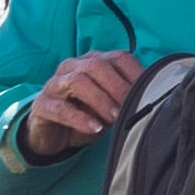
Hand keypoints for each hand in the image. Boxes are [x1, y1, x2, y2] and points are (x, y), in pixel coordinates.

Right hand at [16, 49, 146, 156]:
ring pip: (77, 81)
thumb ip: (126, 99)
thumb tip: (152, 99)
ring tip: (114, 118)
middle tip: (131, 106)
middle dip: (117, 86)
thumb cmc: (87, 115)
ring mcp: (54, 84)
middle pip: (97, 65)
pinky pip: (60, 108)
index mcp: (94, 61)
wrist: (53, 136)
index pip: (119, 58)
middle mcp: (73, 66)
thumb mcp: (111, 107)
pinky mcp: (41, 104)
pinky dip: (80, 118)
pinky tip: (95, 128)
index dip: (135, 74)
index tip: (149, 93)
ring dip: (100, 100)